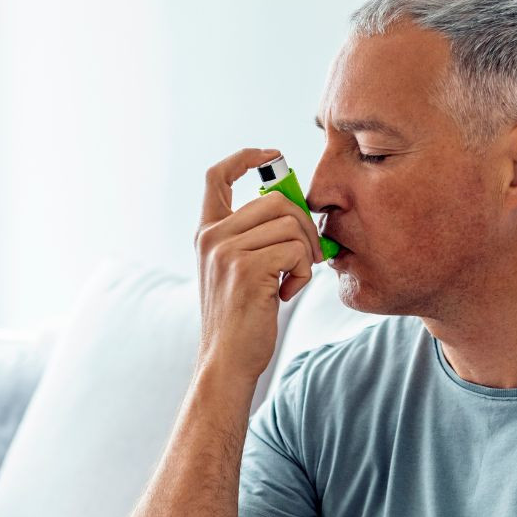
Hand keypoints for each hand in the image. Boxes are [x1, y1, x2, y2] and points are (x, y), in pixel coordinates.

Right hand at [194, 147, 325, 377]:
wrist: (227, 361)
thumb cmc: (241, 320)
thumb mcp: (238, 270)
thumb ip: (255, 238)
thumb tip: (297, 212)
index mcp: (207, 233)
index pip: (217, 177)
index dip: (245, 158)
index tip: (272, 156)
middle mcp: (212, 237)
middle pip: (275, 199)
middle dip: (304, 223)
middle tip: (309, 255)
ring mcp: (226, 251)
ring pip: (290, 223)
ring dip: (305, 252)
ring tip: (293, 279)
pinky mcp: (246, 268)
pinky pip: (296, 249)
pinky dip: (304, 271)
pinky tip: (287, 292)